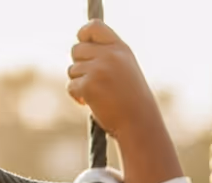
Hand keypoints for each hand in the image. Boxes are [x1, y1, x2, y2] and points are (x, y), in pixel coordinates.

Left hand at [67, 21, 158, 139]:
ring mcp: (98, 70)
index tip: (82, 43)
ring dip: (79, 83)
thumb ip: (108, 58)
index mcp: (121, 50)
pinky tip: (89, 104)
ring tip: (95, 96)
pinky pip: (71, 86)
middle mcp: (110, 55)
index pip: (94, 27)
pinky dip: (77, 97)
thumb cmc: (134, 105)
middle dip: (79, 66)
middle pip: (76, 50)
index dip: (84, 34)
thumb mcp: (127, 73)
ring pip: (72, 70)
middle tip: (90, 82)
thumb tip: (79, 51)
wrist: (140, 127)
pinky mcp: (88, 85)